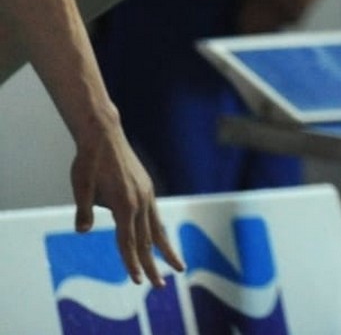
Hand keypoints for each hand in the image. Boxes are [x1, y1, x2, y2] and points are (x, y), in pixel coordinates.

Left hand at [70, 124, 183, 286]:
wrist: (104, 133)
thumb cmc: (88, 161)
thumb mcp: (80, 186)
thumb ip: (83, 210)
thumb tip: (83, 231)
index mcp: (125, 203)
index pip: (128, 242)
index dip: (132, 264)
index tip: (138, 282)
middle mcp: (140, 200)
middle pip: (148, 240)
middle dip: (155, 266)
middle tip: (161, 287)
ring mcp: (146, 192)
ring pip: (158, 228)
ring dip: (167, 250)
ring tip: (178, 267)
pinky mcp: (146, 186)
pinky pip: (156, 215)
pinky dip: (160, 232)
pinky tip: (160, 238)